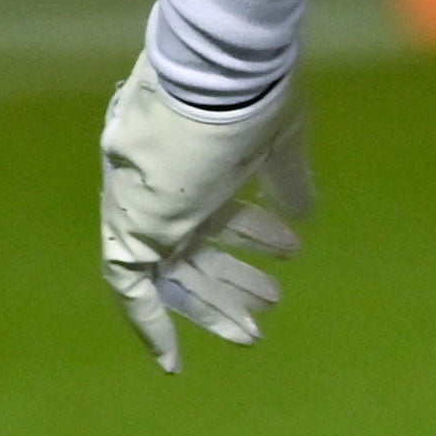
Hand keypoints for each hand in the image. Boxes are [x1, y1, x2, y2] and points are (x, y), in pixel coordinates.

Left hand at [97, 56, 313, 370]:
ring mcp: (144, 207)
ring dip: (213, 304)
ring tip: (255, 330)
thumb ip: (288, 179)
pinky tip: (171, 362)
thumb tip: (305, 214)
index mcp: (199, 163)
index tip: (288, 253)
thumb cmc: (250, 96)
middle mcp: (166, 188)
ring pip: (173, 273)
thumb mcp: (280, 142)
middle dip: (234, 282)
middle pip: (195, 248)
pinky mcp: (130, 226)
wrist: (214, 73)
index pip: (221, 212)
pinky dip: (149, 324)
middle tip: (272, 304)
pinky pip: (131, 288)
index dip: (252, 236)